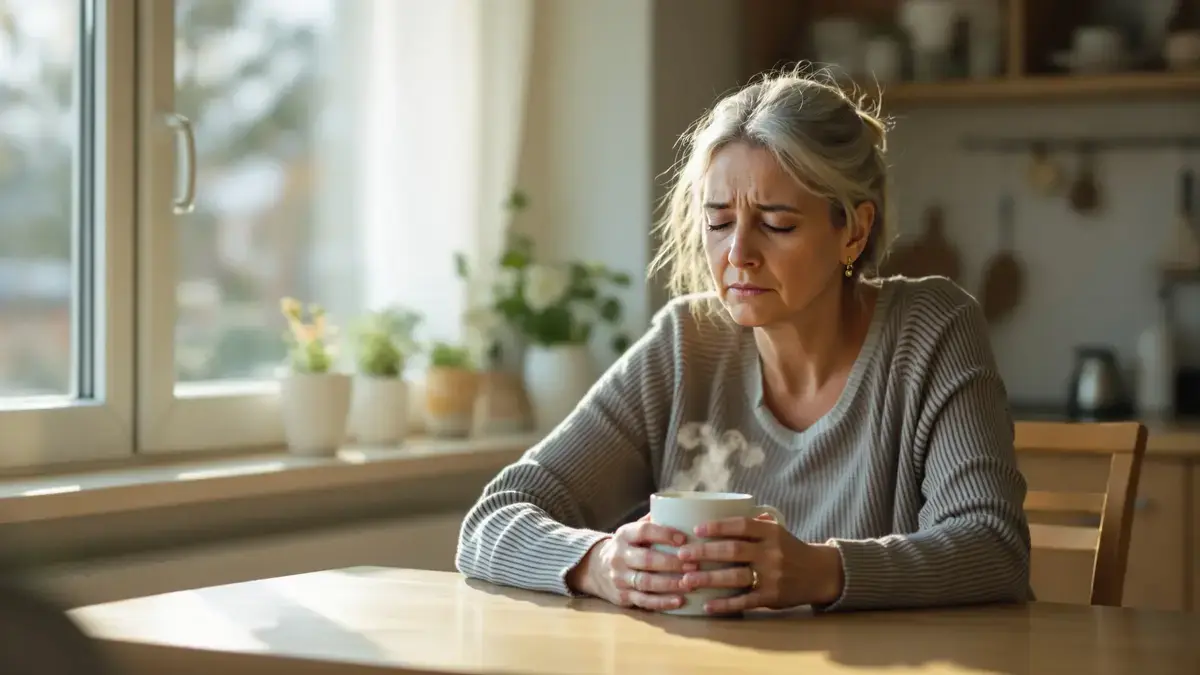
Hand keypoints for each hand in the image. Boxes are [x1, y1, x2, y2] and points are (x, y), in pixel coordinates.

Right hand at [567, 515, 697, 610]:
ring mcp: (619, 578)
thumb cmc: (626, 547)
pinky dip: (662, 602)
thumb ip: (652, 521)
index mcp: (624, 535)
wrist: (595, 568)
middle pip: (647, 559)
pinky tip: (679, 601)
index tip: (684, 538)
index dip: (664, 534)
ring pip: (646, 582)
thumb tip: (681, 508)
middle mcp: (619, 556)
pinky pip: (644, 601)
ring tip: (690, 583)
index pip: (644, 531)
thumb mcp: (632, 531)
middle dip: (672, 563)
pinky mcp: (622, 596)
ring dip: (670, 584)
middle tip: (695, 564)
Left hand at [675, 515, 844, 613]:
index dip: (717, 527)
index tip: (696, 530)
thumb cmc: (790, 550)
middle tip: (681, 555)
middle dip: (704, 553)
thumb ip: (753, 523)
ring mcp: (772, 576)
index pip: (741, 526)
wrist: (820, 574)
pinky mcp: (772, 597)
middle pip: (733, 551)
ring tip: (687, 580)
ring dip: (709, 579)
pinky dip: (725, 604)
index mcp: (771, 533)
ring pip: (735, 577)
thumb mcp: (777, 531)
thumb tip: (719, 509)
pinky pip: (745, 601)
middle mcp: (771, 553)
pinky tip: (707, 605)